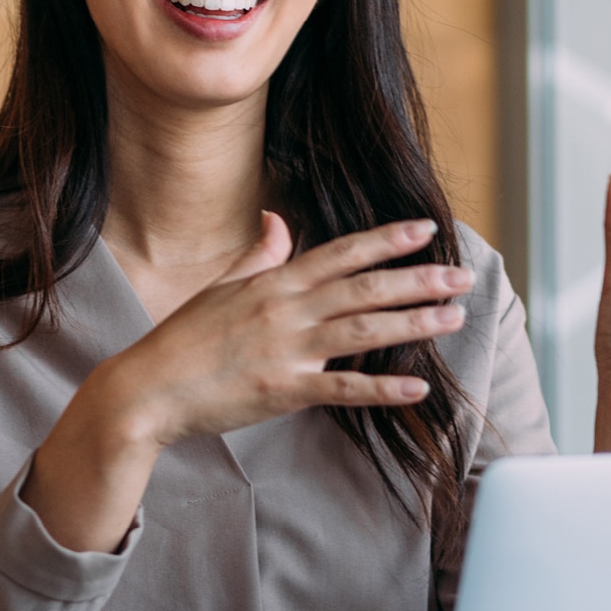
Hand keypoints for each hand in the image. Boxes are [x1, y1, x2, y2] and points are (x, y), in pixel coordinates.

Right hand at [26, 214, 472, 550]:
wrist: (147, 389)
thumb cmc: (184, 339)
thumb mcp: (220, 287)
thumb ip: (258, 255)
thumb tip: (276, 220)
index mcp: (273, 282)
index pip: (342, 253)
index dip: (387, 240)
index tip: (426, 230)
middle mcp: (285, 309)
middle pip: (365, 288)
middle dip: (418, 279)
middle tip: (463, 275)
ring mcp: (285, 350)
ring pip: (362, 330)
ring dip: (413, 323)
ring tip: (454, 316)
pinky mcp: (281, 390)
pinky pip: (341, 388)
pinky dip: (381, 387)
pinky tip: (416, 387)